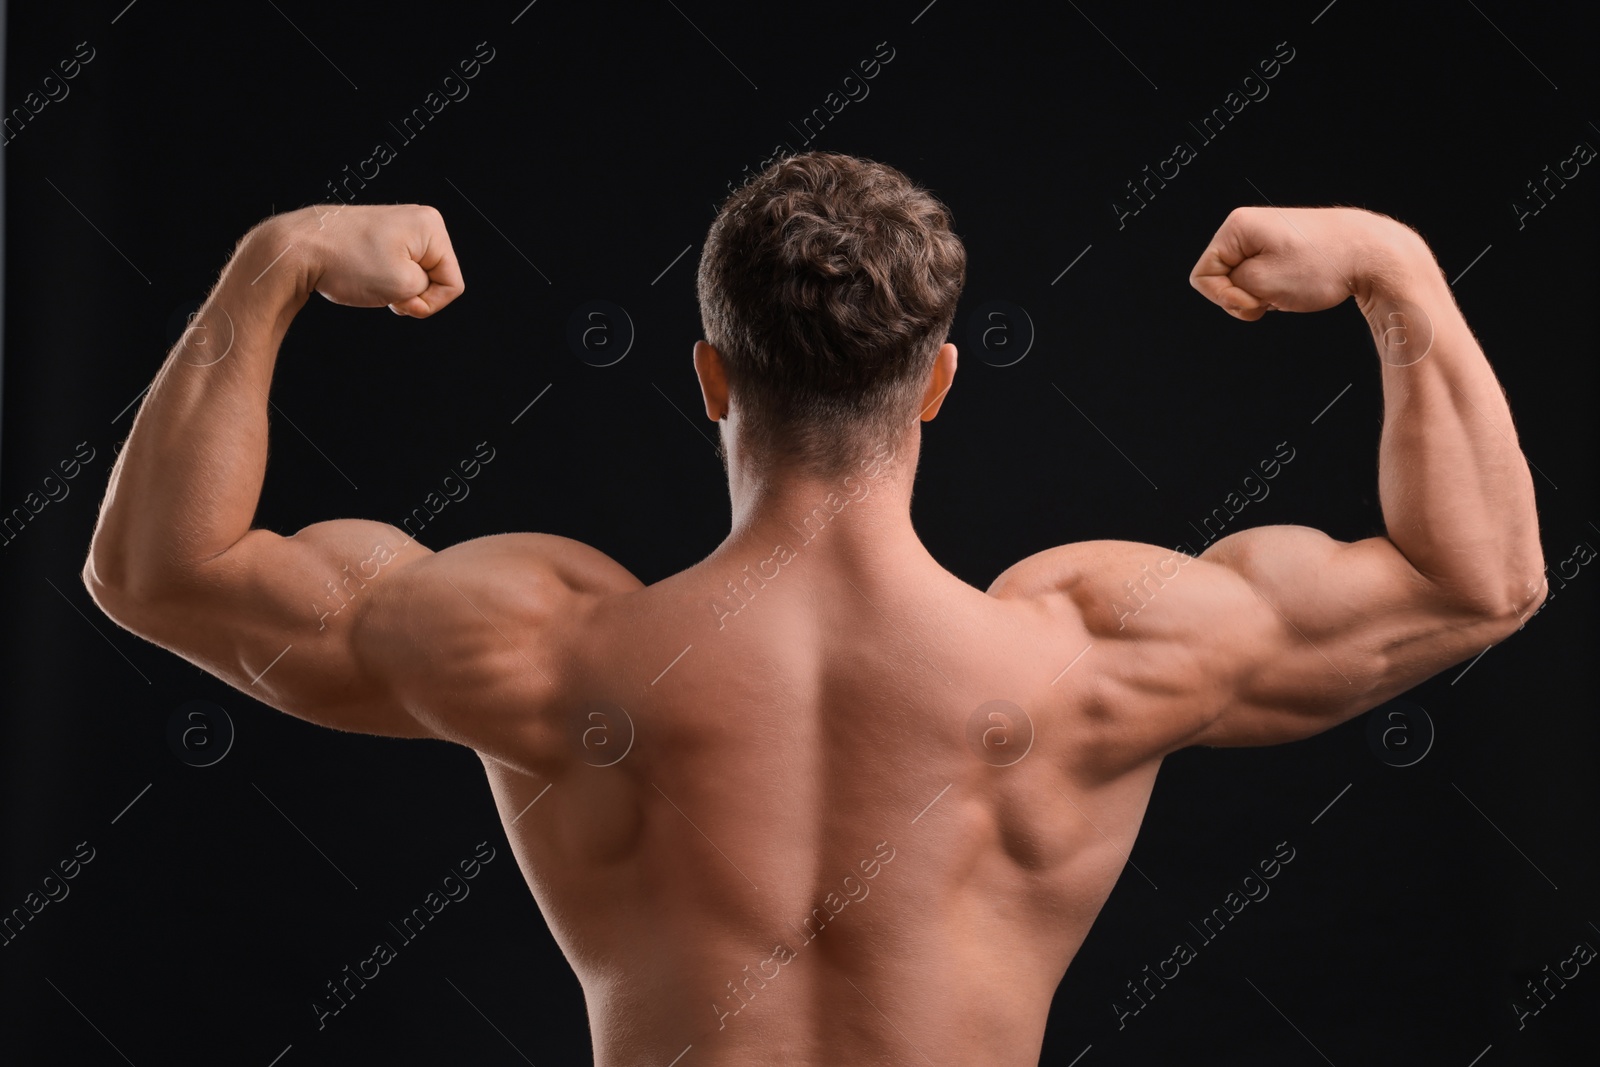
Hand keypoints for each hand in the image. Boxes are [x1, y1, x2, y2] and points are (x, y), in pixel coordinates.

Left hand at [282, 204, 464, 317]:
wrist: (297, 249)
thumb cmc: (345, 261)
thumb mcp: (403, 285)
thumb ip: (427, 291)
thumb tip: (415, 287)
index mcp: (431, 226)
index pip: (453, 283)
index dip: (430, 302)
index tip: (401, 299)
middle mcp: (417, 221)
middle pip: (435, 278)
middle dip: (413, 294)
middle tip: (384, 290)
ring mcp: (396, 228)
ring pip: (414, 276)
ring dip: (396, 290)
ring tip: (370, 282)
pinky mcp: (378, 237)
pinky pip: (395, 269)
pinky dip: (383, 281)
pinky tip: (363, 277)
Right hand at [1188, 206, 1405, 321]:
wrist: (1373, 254)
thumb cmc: (1322, 266)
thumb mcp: (1263, 283)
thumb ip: (1230, 287)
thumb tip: (1232, 286)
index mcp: (1236, 227)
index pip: (1202, 276)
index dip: (1223, 297)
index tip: (1257, 301)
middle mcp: (1248, 226)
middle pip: (1222, 278)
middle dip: (1244, 297)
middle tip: (1276, 297)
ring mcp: (1268, 236)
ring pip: (1244, 281)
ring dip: (1262, 296)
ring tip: (1291, 290)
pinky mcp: (1285, 247)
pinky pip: (1264, 278)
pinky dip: (1276, 290)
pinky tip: (1300, 286)